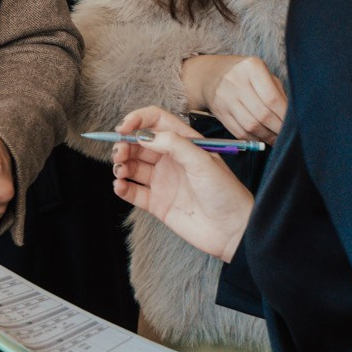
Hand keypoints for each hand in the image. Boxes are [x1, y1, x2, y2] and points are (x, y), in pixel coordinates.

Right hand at [111, 107, 252, 260]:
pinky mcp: (157, 203)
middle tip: (118, 152)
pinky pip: (133, 191)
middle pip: (139, 144)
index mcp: (184, 144)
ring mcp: (163, 181)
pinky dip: (122, 187)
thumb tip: (144, 135)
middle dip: (124, 144)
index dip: (137, 121)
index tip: (123, 128)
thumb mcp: (202, 161)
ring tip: (119, 170)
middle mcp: (171, 160)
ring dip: (121, 164)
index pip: (155, 122)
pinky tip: (120, 186)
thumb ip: (174, 144)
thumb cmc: (225, 193)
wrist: (232, 231)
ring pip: (133, 166)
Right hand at [181, 54, 286, 143]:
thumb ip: (278, 92)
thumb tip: (292, 118)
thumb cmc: (246, 75)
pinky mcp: (218, 112)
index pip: (272, 98)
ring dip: (266, 136)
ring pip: (250, 126)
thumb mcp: (263, 74)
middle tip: (287, 135)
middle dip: (277, 129)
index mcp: (252, 67)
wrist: (211, 75)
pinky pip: (239, 132)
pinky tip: (261, 138)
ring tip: (276, 139)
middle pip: (262, 114)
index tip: (294, 124)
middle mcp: (235, 81)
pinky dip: (253, 139)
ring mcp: (224, 97)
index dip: (284, 115)